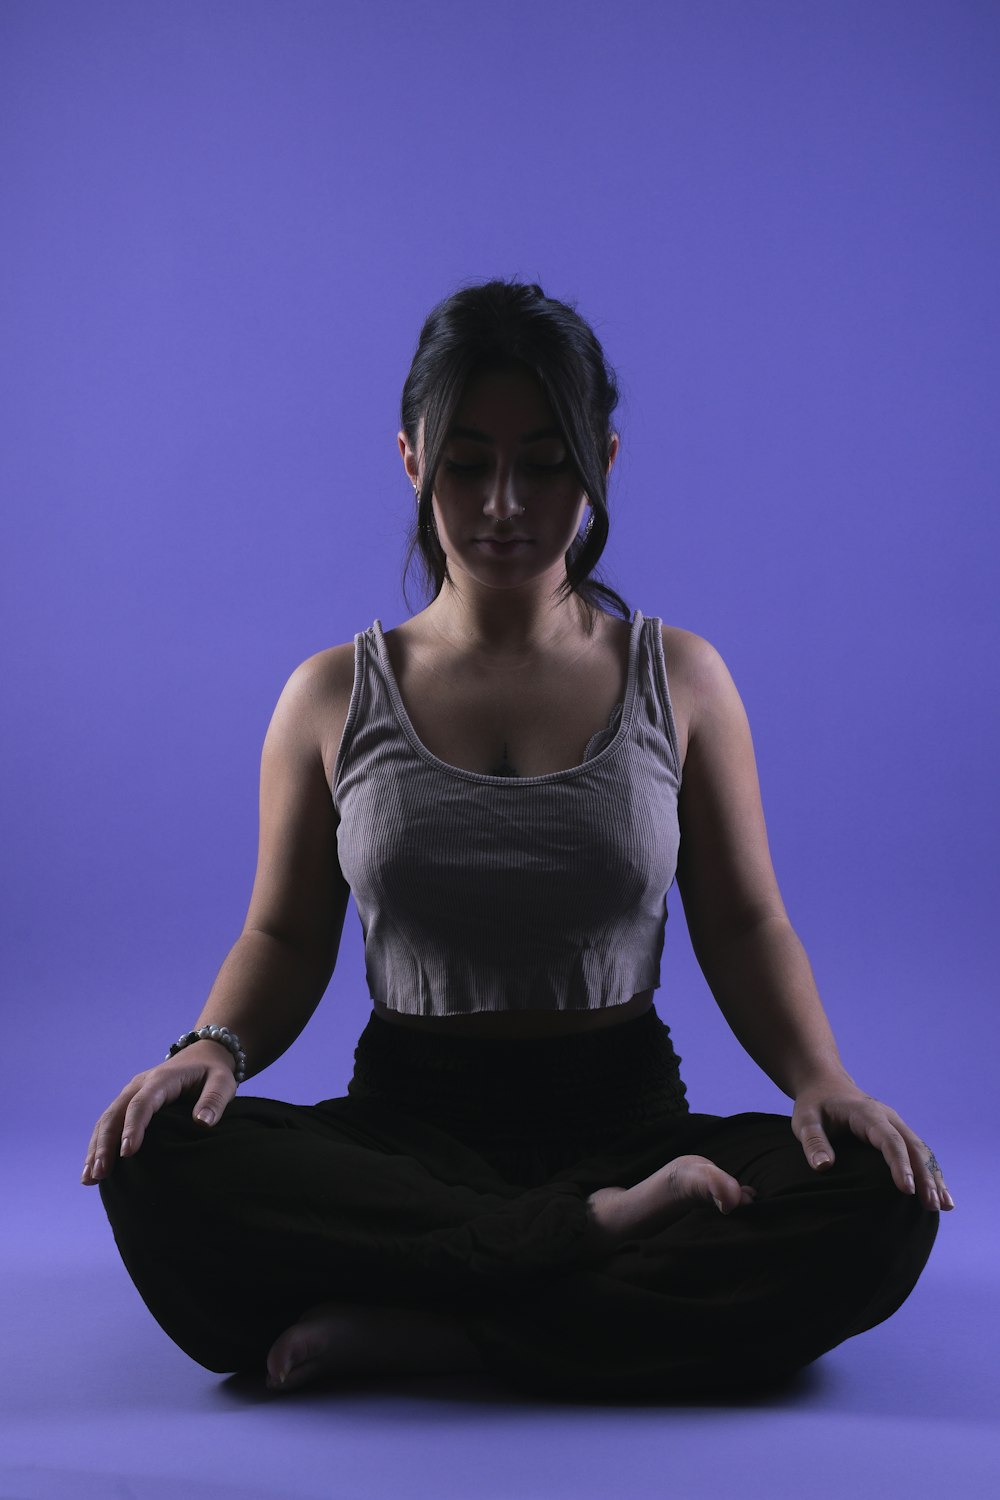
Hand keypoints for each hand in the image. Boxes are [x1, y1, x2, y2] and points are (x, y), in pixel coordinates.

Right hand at [81, 1040, 237, 1185]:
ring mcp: (131, 1093)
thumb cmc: (214, 1073)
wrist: (202, 1056)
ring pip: (106, 1120)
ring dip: (96, 1148)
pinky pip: (108, 1123)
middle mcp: (140, 1084)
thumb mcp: (223, 1082)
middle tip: (101, 1173)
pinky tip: (92, 1170)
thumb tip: (203, 1123)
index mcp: (162, 1079)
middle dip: (106, 1144)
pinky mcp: (128, 1103)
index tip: (127, 1153)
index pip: (142, 1103)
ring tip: (90, 1178)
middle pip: (116, 1113)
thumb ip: (214, 1100)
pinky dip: (98, 1145)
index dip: (133, 1127)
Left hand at [791, 1077, 953, 1212]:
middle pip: (912, 1146)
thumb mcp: (805, 1120)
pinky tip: (942, 1196)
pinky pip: (919, 1153)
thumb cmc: (814, 1105)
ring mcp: (896, 1125)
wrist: (826, 1085)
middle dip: (924, 1176)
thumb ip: (813, 1141)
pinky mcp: (897, 1134)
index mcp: (867, 1114)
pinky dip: (932, 1173)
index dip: (899, 1164)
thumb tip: (824, 1167)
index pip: (889, 1140)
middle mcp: (888, 1118)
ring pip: (922, 1151)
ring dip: (934, 1177)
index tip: (907, 1189)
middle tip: (931, 1205)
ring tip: (944, 1206)